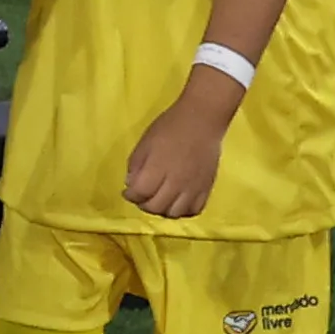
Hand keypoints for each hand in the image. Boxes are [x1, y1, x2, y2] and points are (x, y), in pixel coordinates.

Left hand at [126, 81, 233, 222]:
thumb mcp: (145, 142)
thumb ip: (136, 165)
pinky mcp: (207, 188)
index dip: (130, 195)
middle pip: (156, 207)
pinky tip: (178, 202)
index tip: (128, 192)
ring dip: (163, 210)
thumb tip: (131, 185)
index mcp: (157, 169)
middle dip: (144, 204)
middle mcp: (176, 183)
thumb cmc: (170, 127)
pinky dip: (184, 211)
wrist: (202, 120)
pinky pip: (195, 209)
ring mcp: (193, 187)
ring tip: (160, 200)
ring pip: (175, 213)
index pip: (140, 193)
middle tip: (142, 196)